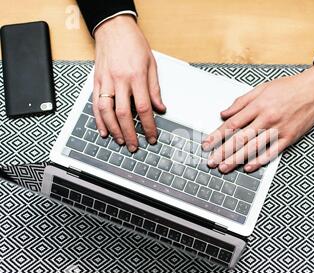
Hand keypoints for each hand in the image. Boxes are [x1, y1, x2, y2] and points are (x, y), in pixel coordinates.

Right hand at [92, 15, 165, 151]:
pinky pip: (95, 104)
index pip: (143, 108)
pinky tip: (104, 131)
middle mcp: (119, 80)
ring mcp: (105, 81)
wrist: (113, 28)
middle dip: (130, 133)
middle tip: (135, 146)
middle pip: (124, 114)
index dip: (148, 126)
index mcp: (136, 77)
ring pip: (106, 111)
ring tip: (121, 141)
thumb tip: (160, 108)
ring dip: (114, 130)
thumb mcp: (151, 64)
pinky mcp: (96, 81)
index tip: (152, 136)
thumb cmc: (133, 43)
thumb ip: (155, 88)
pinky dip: (99, 120)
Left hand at [202, 64, 313, 172]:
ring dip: (237, 159)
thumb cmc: (289, 87)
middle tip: (212, 161)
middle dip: (223, 151)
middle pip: (240, 138)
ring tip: (225, 167)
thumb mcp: (261, 88)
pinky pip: (272, 151)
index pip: (232, 123)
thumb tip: (224, 113)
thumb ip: (241, 102)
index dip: (217, 135)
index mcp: (258, 105)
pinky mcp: (289, 137)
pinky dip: (260, 160)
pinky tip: (249, 166)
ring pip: (254, 147)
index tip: (207, 144)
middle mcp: (266, 117)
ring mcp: (278, 128)